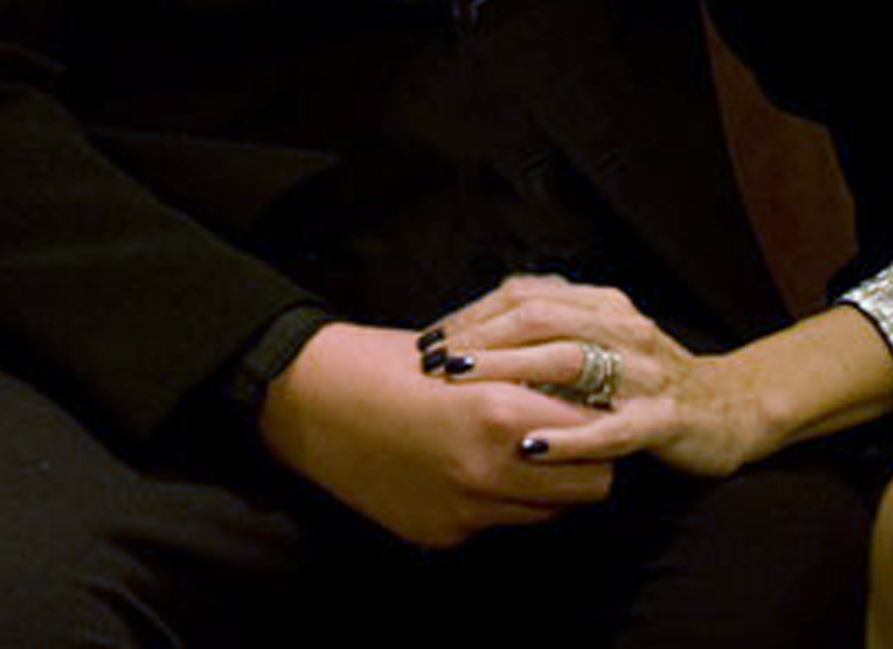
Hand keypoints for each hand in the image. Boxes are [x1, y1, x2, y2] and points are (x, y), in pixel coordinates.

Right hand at [257, 320, 613, 546]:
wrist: (297, 399)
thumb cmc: (373, 361)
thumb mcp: (458, 357)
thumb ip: (517, 381)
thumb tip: (568, 392)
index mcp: (495, 415)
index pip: (595, 434)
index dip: (593, 414)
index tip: (583, 398)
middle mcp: (488, 475)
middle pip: (590, 485)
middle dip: (584, 456)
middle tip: (559, 426)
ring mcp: (464, 513)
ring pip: (548, 510)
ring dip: (543, 481)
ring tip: (510, 445)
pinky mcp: (438, 535)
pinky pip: (495, 522)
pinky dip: (494, 497)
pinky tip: (460, 465)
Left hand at [427, 273, 764, 477]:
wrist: (731, 409)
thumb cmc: (645, 377)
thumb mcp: (600, 339)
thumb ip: (550, 328)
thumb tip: (466, 334)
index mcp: (602, 304)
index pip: (524, 295)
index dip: (471, 313)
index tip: (429, 338)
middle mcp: (623, 328)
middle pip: (537, 319)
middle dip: (478, 337)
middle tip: (433, 361)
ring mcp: (646, 373)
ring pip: (568, 361)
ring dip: (508, 369)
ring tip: (462, 383)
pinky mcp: (665, 420)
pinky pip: (612, 430)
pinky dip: (568, 436)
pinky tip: (530, 445)